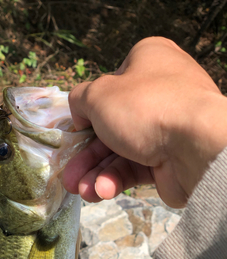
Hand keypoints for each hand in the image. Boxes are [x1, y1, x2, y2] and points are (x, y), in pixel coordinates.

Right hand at [63, 37, 226, 207]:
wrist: (195, 147)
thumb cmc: (144, 108)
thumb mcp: (98, 95)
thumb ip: (80, 99)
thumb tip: (79, 114)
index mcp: (147, 62)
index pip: (109, 87)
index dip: (88, 111)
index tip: (74, 131)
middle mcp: (157, 93)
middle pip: (109, 127)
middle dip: (86, 156)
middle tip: (68, 177)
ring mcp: (164, 128)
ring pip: (118, 152)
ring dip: (95, 173)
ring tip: (82, 191)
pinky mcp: (167, 159)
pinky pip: (134, 168)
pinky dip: (115, 180)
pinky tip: (102, 191)